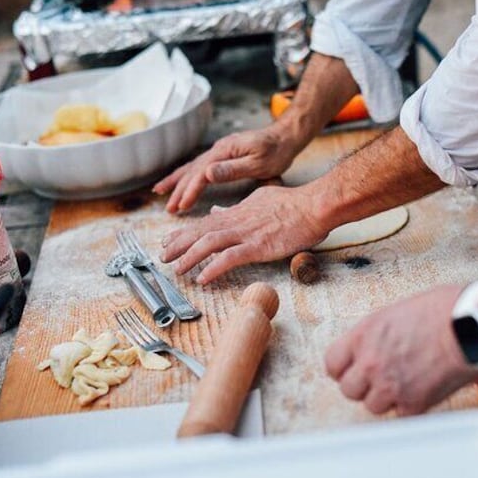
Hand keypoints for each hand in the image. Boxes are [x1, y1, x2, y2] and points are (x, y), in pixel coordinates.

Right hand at [153, 126, 299, 213]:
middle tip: (168, 209)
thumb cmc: (275, 151)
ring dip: (176, 181)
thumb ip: (232, 169)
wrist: (285, 137)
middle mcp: (218, 149)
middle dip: (178, 190)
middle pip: (191, 171)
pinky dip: (186, 174)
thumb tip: (207, 173)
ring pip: (191, 167)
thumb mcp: (258, 163)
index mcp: (224, 151)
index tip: (182, 206)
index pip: (201, 174)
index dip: (190, 191)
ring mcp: (219, 151)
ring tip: (160, 193)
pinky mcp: (222, 154)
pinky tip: (179, 181)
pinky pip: (199, 166)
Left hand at [160, 184, 328, 282]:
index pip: (206, 221)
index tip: (170, 239)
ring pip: (209, 243)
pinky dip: (214, 268)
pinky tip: (203, 278)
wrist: (314, 206)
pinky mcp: (258, 246)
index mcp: (239, 211)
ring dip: (190, 257)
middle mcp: (237, 221)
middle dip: (179, 244)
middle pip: (200, 231)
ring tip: (176, 269)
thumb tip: (221, 209)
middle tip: (163, 256)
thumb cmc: (295, 204)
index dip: (186, 231)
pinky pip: (230, 258)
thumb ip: (240, 207)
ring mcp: (246, 234)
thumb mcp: (261, 199)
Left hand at [325, 285, 477, 415]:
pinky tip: (424, 392)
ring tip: (406, 385)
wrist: (473, 326)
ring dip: (386, 399)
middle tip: (381, 380)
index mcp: (365, 333)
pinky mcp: (412, 403)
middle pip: (349, 389)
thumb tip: (392, 343)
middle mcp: (371, 360)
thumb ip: (387, 332)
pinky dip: (412, 407)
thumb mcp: (403, 310)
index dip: (344, 368)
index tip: (354, 369)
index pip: (333, 362)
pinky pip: (401, 415)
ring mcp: (389, 385)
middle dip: (365, 386)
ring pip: (372, 406)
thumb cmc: (448, 309)